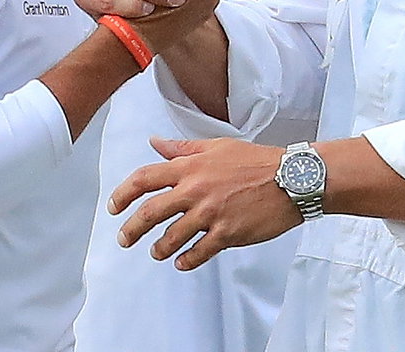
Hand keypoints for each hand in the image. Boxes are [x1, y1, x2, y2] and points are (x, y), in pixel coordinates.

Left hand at [109, 136, 299, 270]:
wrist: (292, 178)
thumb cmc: (256, 160)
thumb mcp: (216, 146)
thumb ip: (183, 148)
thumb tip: (155, 142)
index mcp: (190, 167)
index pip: (144, 179)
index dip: (122, 194)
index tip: (113, 207)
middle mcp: (195, 190)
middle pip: (150, 212)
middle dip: (131, 229)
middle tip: (124, 239)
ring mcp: (210, 213)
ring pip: (171, 237)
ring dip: (158, 248)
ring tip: (156, 253)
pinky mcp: (227, 233)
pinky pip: (198, 252)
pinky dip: (186, 260)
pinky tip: (182, 262)